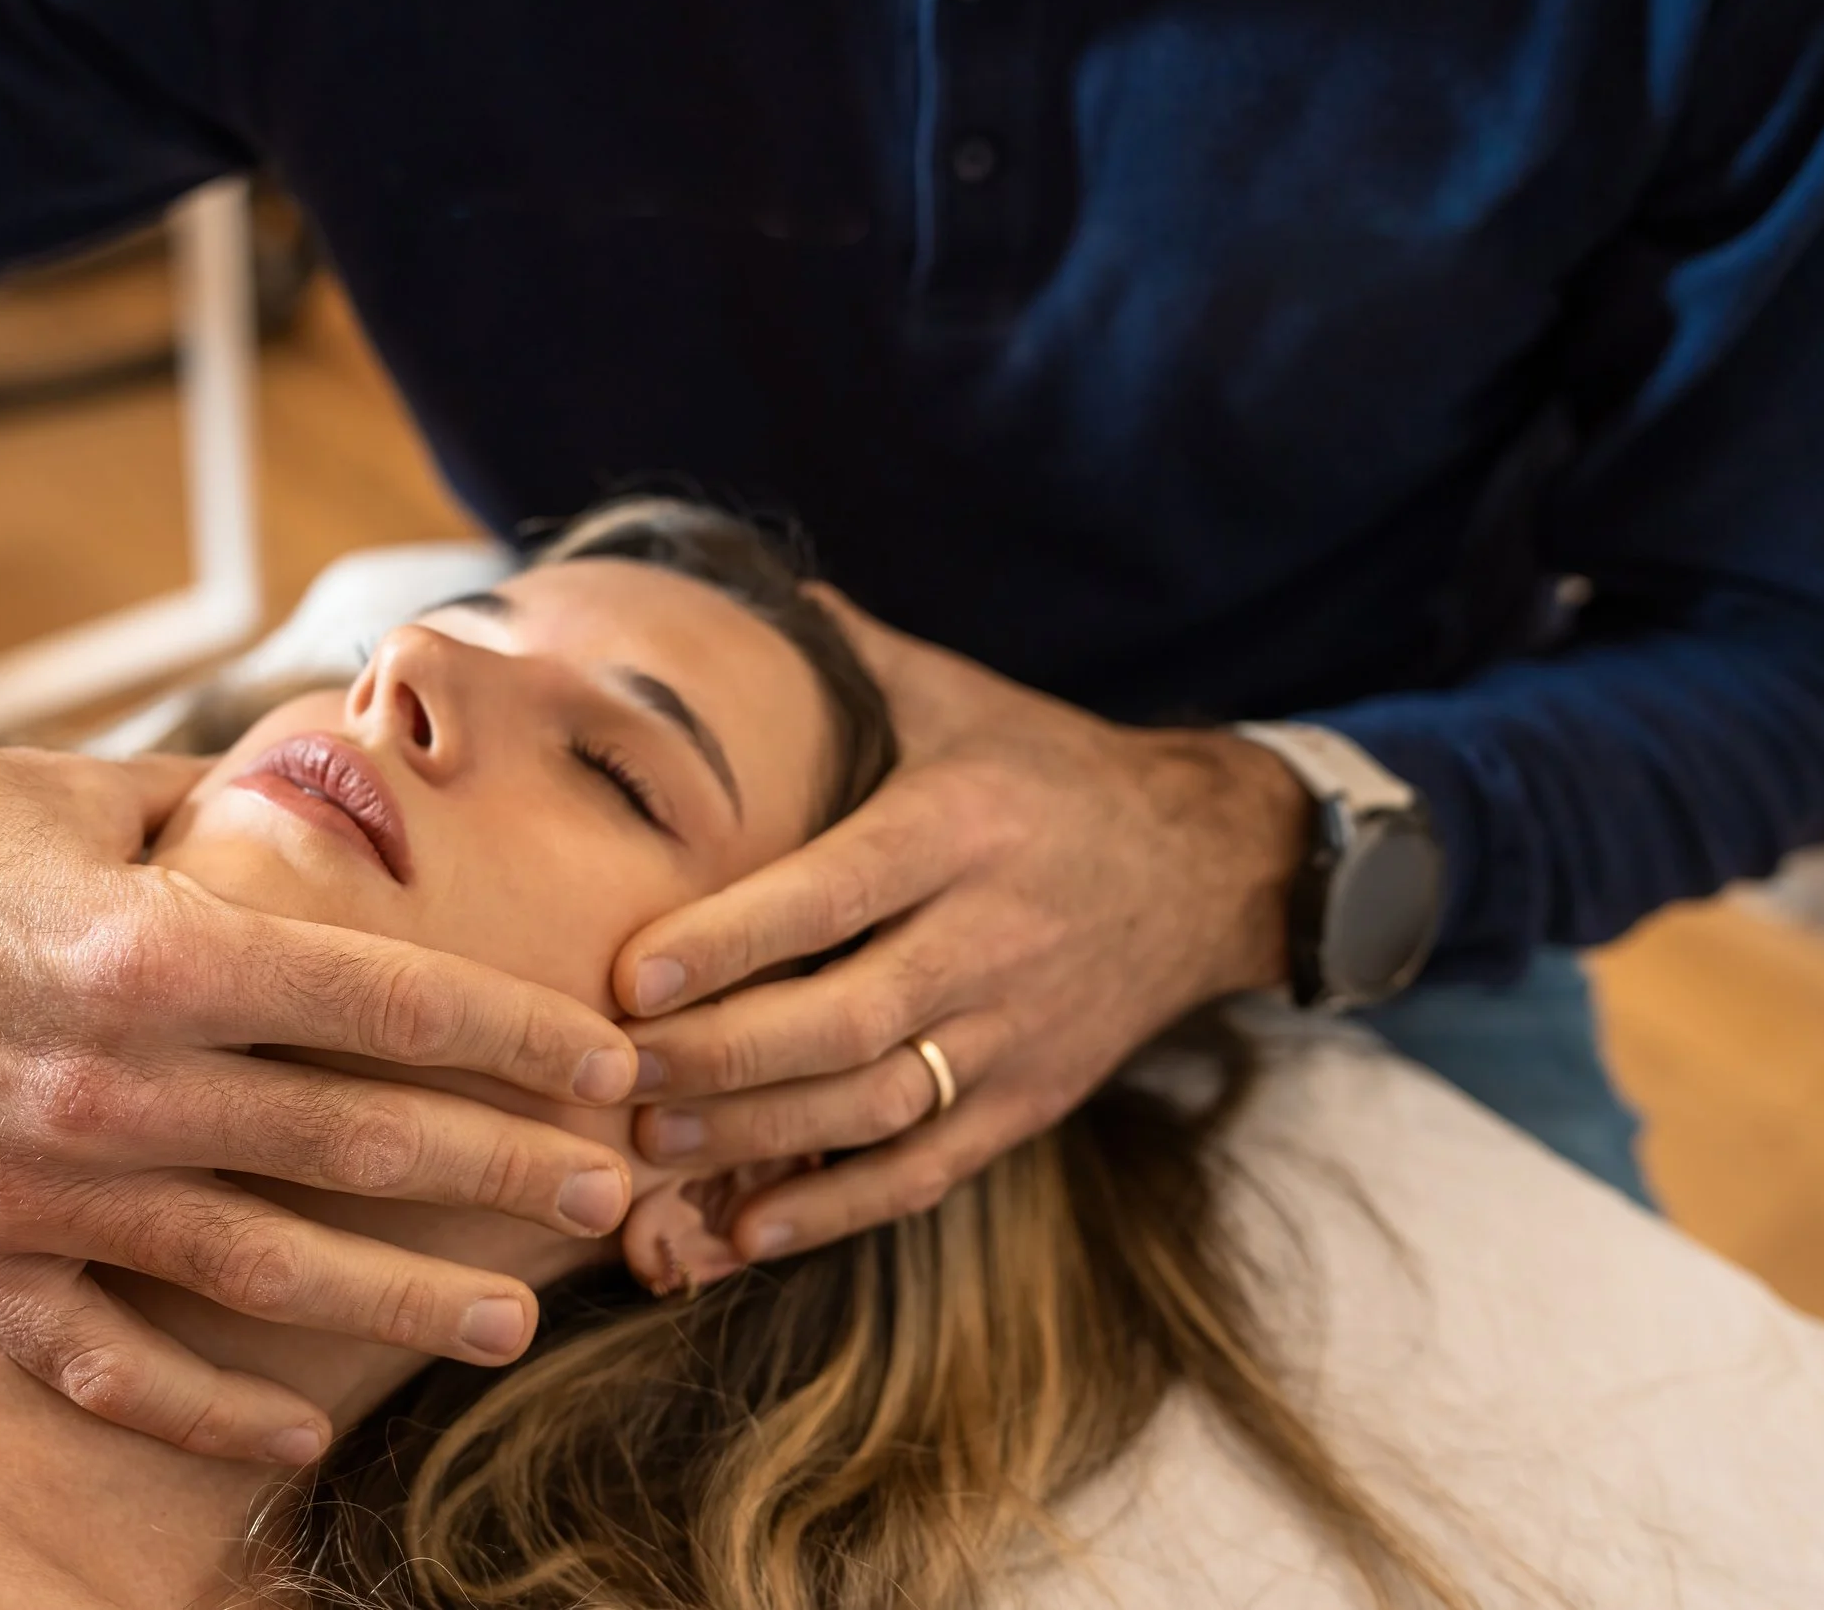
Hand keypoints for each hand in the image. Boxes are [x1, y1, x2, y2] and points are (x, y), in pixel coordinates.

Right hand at [0, 629, 637, 1464]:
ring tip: (510, 1324)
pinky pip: (104, 1365)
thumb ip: (243, 818)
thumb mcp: (91, 790)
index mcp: (147, 943)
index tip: (609, 1066)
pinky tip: (305, 1427)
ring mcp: (26, 1185)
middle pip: (350, 1142)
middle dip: (499, 1174)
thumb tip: (375, 812)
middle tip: (606, 1199)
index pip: (383, 999)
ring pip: (256, 1268)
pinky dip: (208, 1407)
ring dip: (398, 1302)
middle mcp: (99, 1079)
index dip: (514, 1037)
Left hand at [612, 591, 1305, 1261]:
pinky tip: (747, 1231)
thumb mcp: (956, 699)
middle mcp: (992, 937)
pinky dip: (837, 1210)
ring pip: (878, 1106)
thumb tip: (728, 592)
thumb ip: (845, 656)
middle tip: (613, 1075)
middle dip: (722, 1059)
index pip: (836, 895)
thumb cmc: (1046, 770)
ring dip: (760, 1139)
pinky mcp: (1030, 1101)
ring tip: (653, 1149)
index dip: (733, 942)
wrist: (1209, 866)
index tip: (631, 975)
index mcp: (959, 829)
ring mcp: (1016, 1032)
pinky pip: (929, 1170)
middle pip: (847, 1020)